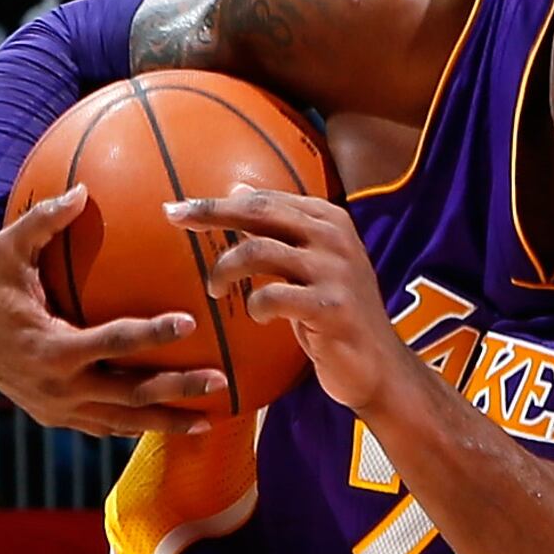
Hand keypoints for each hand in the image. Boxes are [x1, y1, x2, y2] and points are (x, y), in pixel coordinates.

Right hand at [0, 185, 228, 435]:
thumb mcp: (7, 248)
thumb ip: (44, 221)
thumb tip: (82, 190)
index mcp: (50, 347)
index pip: (112, 343)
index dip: (151, 334)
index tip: (189, 322)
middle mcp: (56, 385)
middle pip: (128, 393)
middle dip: (176, 390)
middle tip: (220, 381)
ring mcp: (57, 407)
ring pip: (121, 420)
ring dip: (166, 421)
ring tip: (210, 422)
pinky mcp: (56, 417)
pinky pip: (104, 426)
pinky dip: (138, 426)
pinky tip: (173, 424)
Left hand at [171, 190, 401, 413]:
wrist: (378, 364)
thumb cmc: (336, 312)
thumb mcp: (310, 263)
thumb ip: (280, 228)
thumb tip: (237, 189)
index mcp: (329, 220)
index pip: (265, 200)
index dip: (218, 202)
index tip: (180, 209)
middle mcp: (334, 238)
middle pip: (259, 212)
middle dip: (211, 213)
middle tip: (175, 219)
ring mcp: (335, 271)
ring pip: (258, 251)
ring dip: (226, 269)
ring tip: (215, 288)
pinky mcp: (330, 307)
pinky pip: (272, 296)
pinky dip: (255, 306)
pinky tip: (259, 316)